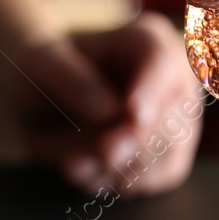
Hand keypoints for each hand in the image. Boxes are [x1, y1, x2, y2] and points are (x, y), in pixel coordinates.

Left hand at [17, 12, 204, 196]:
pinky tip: (86, 174)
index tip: (133, 114)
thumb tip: (108, 111)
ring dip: (122, 166)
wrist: (47, 102)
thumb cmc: (47, 72)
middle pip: (171, 113)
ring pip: (168, 152)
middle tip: (101, 154)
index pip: (161, 62)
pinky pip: (158, 176)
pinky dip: (121, 180)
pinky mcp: (169, 157)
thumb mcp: (41, 62)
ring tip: (74, 167)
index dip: (150, 90)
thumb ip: (68, 77)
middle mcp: (173, 78)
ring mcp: (178, 120)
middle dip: (134, 139)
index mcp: (146, 39)